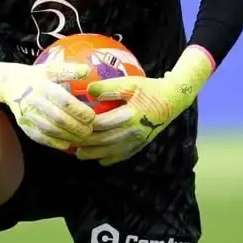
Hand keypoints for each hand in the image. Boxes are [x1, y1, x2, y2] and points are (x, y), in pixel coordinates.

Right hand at [0, 61, 95, 150]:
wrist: (10, 84)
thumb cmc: (36, 76)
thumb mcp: (51, 68)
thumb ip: (69, 70)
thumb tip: (88, 70)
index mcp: (43, 85)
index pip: (63, 100)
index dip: (79, 110)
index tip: (92, 116)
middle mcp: (34, 100)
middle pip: (58, 118)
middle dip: (76, 127)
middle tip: (90, 131)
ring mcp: (27, 114)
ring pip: (49, 129)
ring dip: (68, 136)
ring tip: (82, 139)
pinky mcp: (23, 124)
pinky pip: (39, 137)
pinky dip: (53, 143)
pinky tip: (66, 144)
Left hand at [75, 46, 214, 165]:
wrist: (173, 100)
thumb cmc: (150, 89)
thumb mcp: (130, 83)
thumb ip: (109, 88)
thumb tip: (88, 90)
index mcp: (128, 116)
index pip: (100, 124)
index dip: (84, 126)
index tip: (71, 124)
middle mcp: (132, 132)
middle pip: (102, 141)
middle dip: (85, 143)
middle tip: (68, 142)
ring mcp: (136, 141)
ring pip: (111, 152)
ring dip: (94, 154)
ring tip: (79, 154)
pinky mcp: (140, 145)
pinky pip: (122, 156)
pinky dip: (109, 159)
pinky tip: (98, 159)